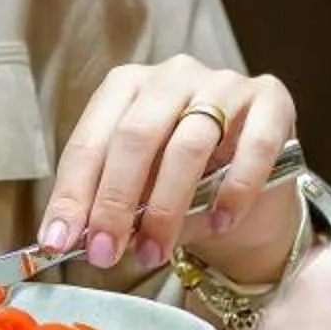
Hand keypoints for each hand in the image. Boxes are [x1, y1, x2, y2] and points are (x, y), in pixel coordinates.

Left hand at [42, 56, 298, 278]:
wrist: (252, 185)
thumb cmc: (184, 183)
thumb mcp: (139, 191)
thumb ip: (110, 204)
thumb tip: (72, 238)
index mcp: (127, 86)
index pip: (91, 139)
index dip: (73, 193)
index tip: (58, 241)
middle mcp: (173, 75)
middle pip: (136, 136)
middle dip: (114, 201)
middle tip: (105, 253)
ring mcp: (225, 83)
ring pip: (189, 144)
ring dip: (166, 207)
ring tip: (155, 252)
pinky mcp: (272, 100)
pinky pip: (253, 147)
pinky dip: (234, 191)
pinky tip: (220, 223)